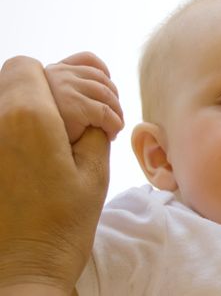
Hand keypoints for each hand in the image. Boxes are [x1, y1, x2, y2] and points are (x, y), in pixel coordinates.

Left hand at [0, 55, 110, 294]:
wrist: (19, 272)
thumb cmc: (60, 227)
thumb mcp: (94, 174)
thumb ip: (94, 127)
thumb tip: (90, 110)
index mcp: (26, 119)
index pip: (33, 66)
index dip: (69, 82)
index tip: (94, 118)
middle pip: (20, 75)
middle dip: (62, 89)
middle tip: (93, 123)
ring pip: (6, 94)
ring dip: (44, 103)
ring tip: (72, 133)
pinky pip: (1, 120)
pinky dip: (25, 120)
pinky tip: (50, 140)